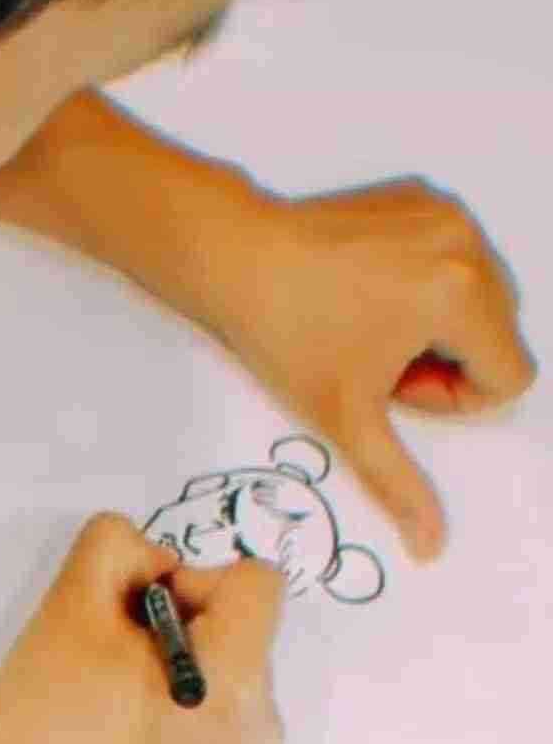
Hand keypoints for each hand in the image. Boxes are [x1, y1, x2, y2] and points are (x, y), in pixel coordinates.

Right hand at [0, 513, 286, 743]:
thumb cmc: (48, 723)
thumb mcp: (70, 608)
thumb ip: (117, 548)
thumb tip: (156, 565)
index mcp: (242, 681)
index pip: (256, 579)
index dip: (192, 577)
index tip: (136, 615)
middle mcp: (263, 720)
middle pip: (238, 617)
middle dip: (175, 616)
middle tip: (109, 653)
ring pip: (220, 654)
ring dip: (168, 649)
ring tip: (107, 689)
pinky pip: (209, 694)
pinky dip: (168, 686)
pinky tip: (117, 717)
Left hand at [187, 176, 537, 561]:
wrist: (233, 257)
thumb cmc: (284, 332)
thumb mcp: (347, 418)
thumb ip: (400, 482)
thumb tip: (432, 544)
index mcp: (461, 294)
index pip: (510, 375)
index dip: (455, 399)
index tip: (395, 387)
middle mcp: (466, 244)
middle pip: (499, 336)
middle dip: (447, 363)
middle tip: (377, 362)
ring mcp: (445, 214)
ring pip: (482, 298)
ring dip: (440, 326)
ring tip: (372, 328)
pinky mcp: (423, 198)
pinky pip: (456, 258)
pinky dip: (427, 283)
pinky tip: (369, 294)